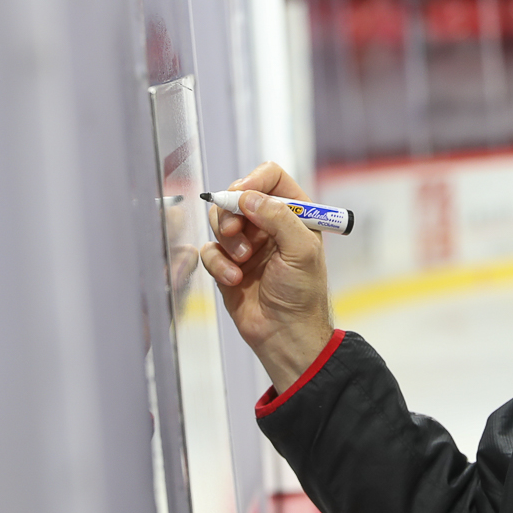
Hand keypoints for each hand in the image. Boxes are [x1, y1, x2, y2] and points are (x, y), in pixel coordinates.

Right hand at [199, 163, 333, 390]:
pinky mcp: (228, 264)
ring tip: (242, 262)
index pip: (271, 178)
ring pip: (220, 220)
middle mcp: (269, 224)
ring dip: (227, 239)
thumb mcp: (301, 250)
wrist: (285, 335)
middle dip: (232, 211)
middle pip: (238, 195)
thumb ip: (277, 217)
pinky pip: (210, 251)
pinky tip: (233, 279)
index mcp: (294, 214)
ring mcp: (247, 244)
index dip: (254, 180)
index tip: (241, 194)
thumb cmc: (302, 294)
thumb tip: (247, 196)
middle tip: (235, 231)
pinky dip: (218, 263)